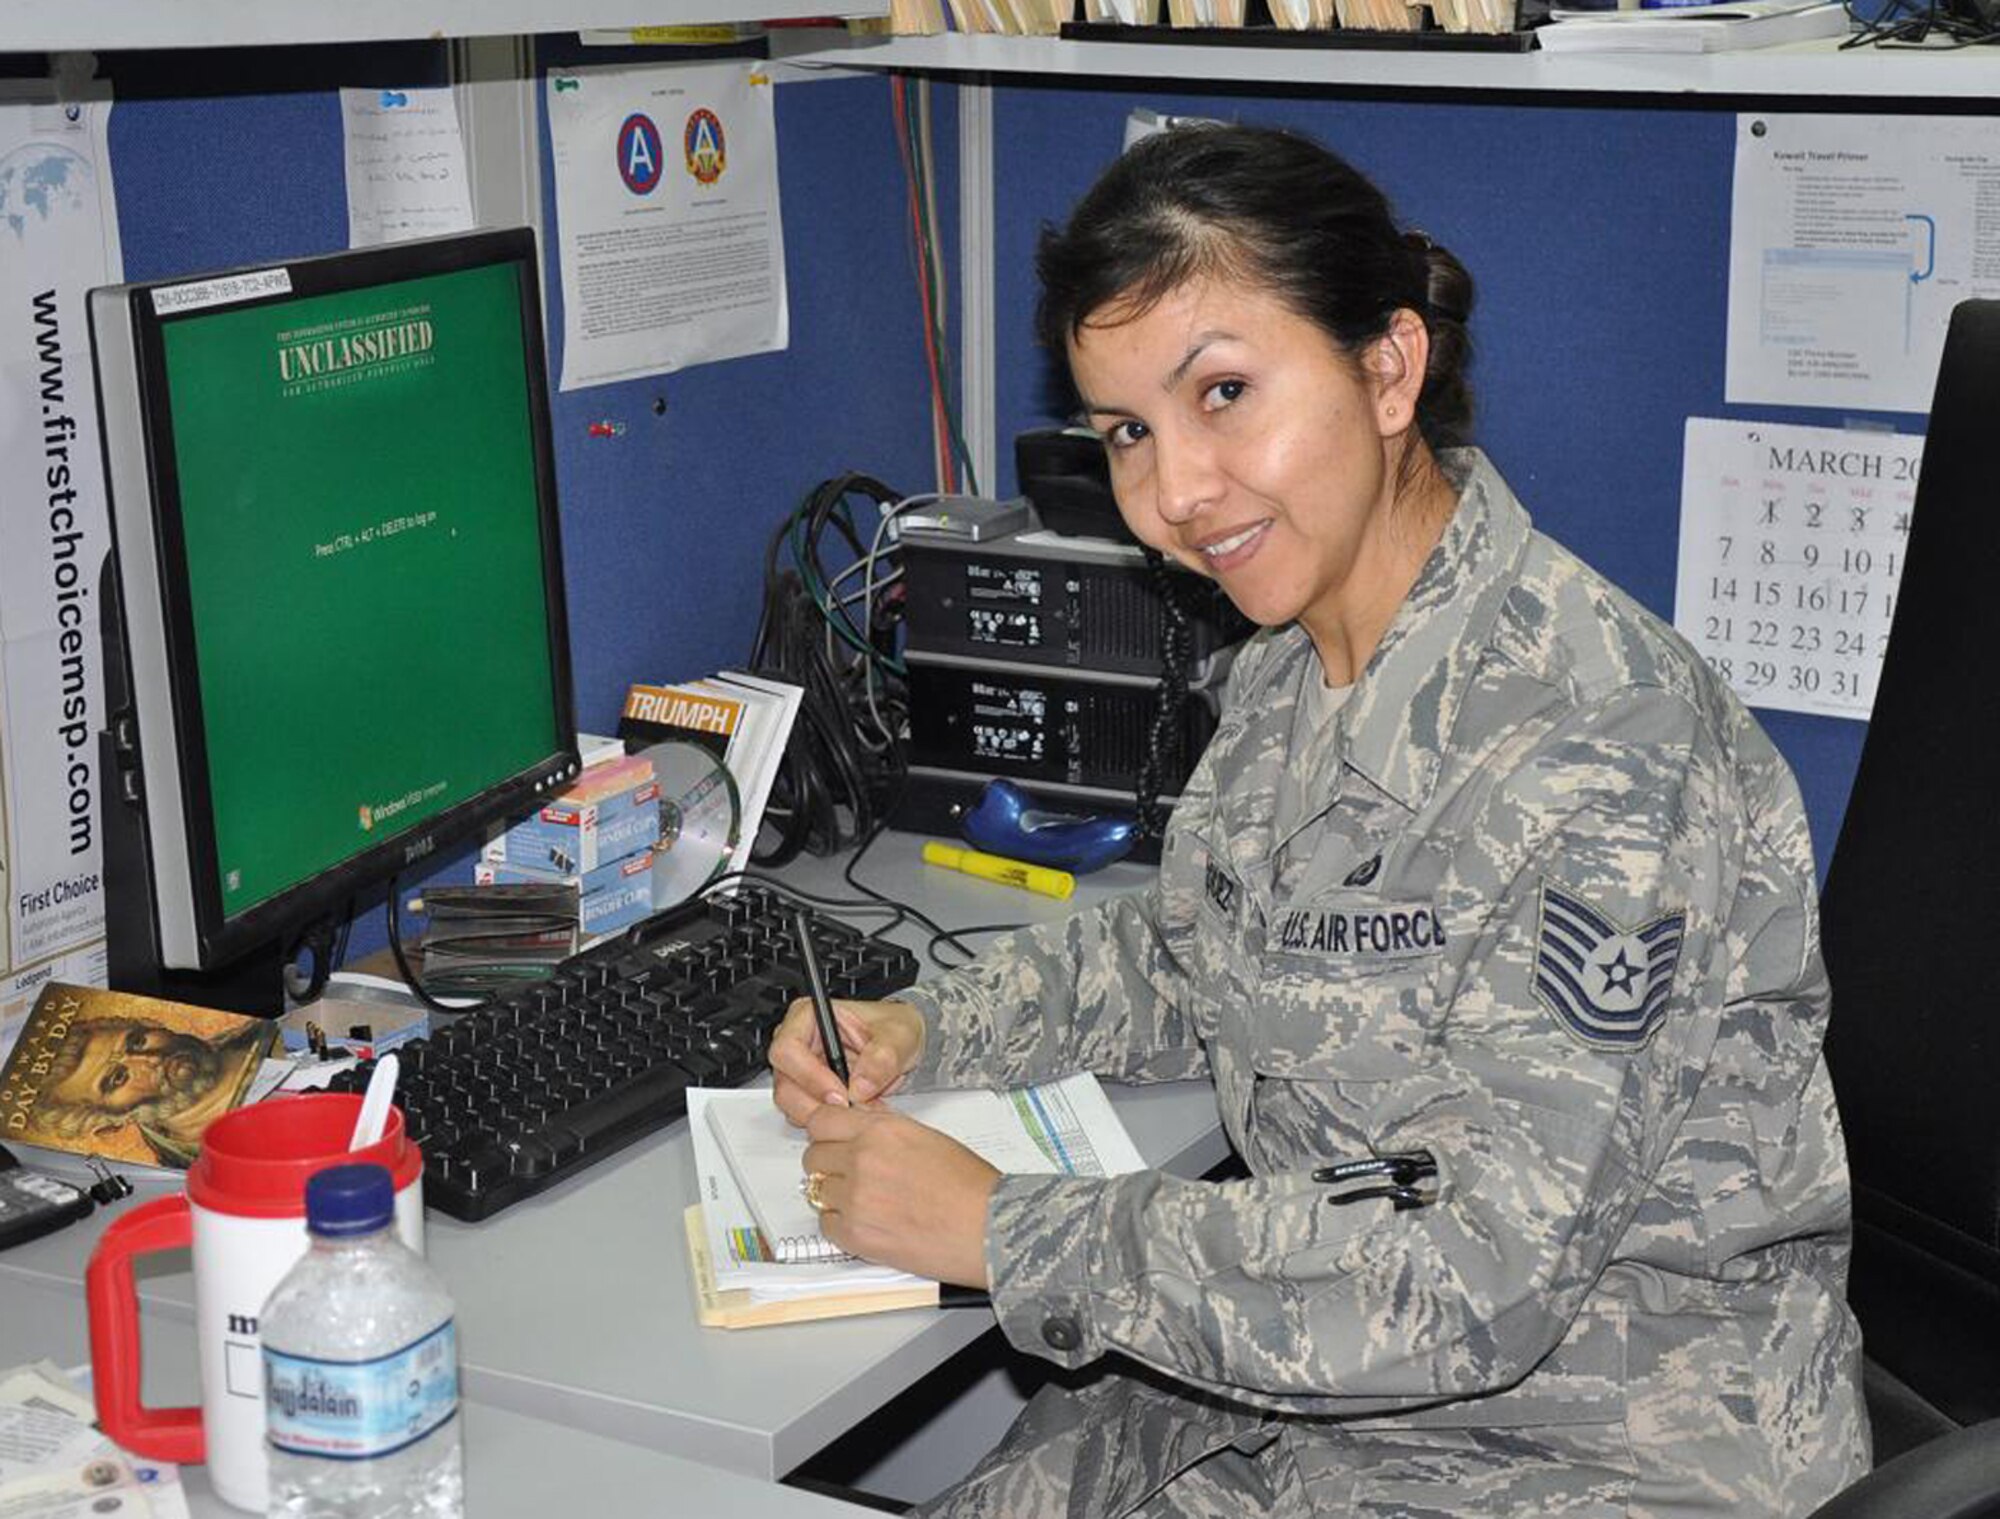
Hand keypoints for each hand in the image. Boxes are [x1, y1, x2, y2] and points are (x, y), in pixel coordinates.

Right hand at [768, 997, 923, 1124]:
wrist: (902, 1047)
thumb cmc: (894, 1029)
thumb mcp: (899, 1035)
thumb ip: (883, 1056)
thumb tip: (860, 1086)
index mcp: (808, 1016)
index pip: (788, 1049)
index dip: (810, 1076)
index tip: (840, 1093)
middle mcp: (798, 1043)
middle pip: (784, 1082)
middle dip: (816, 1102)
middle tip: (850, 1109)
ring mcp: (799, 1070)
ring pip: (791, 1103)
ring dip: (823, 1114)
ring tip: (859, 1109)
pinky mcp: (807, 1092)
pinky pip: (804, 1114)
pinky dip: (828, 1121)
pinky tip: (854, 1112)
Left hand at [803, 1104, 997, 1287]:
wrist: (987, 1226)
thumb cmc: (969, 1185)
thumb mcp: (925, 1136)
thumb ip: (883, 1129)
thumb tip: (856, 1124)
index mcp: (880, 1130)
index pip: (820, 1122)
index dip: (824, 1133)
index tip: (829, 1141)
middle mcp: (862, 1159)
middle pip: (813, 1157)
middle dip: (828, 1165)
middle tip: (850, 1175)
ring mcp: (856, 1198)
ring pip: (816, 1191)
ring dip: (835, 1195)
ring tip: (866, 1202)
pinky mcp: (856, 1234)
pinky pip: (827, 1224)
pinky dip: (841, 1224)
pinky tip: (868, 1222)